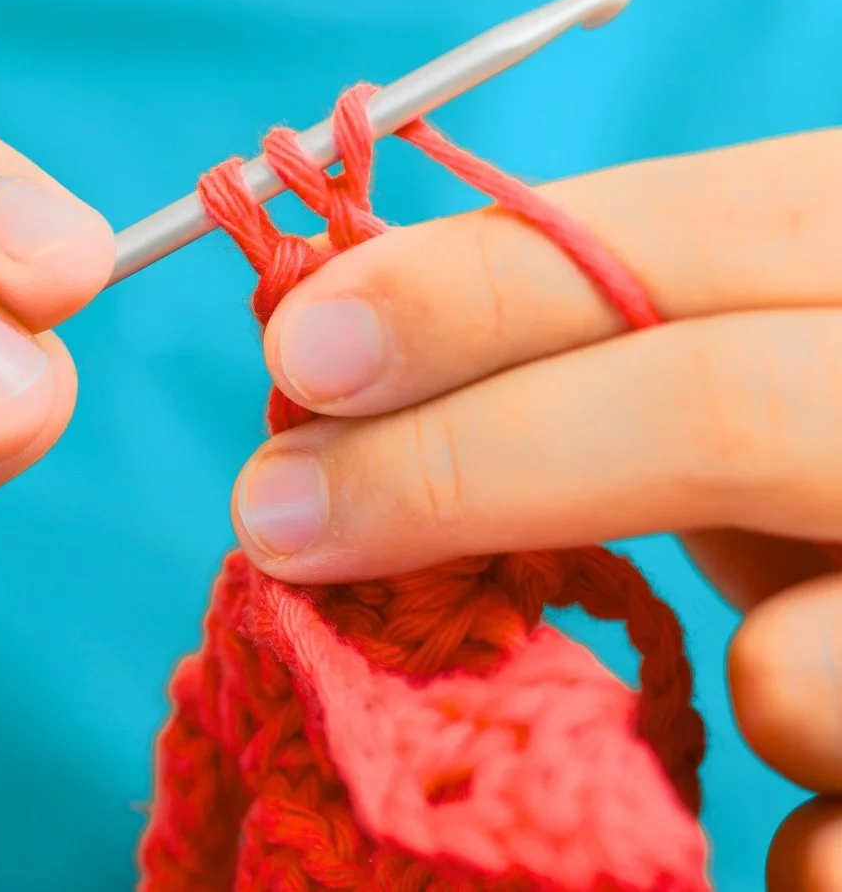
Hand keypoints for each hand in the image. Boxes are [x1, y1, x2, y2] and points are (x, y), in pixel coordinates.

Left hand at [232, 129, 841, 885]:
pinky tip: (799, 839)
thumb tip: (333, 331)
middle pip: (716, 411)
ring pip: (802, 662)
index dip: (480, 289)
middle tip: (278, 508)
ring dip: (705, 680)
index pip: (687, 235)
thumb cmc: (818, 433)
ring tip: (747, 682)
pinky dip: (803, 856)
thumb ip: (576, 321)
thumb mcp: (724, 341)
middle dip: (465, 463)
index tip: (304, 342)